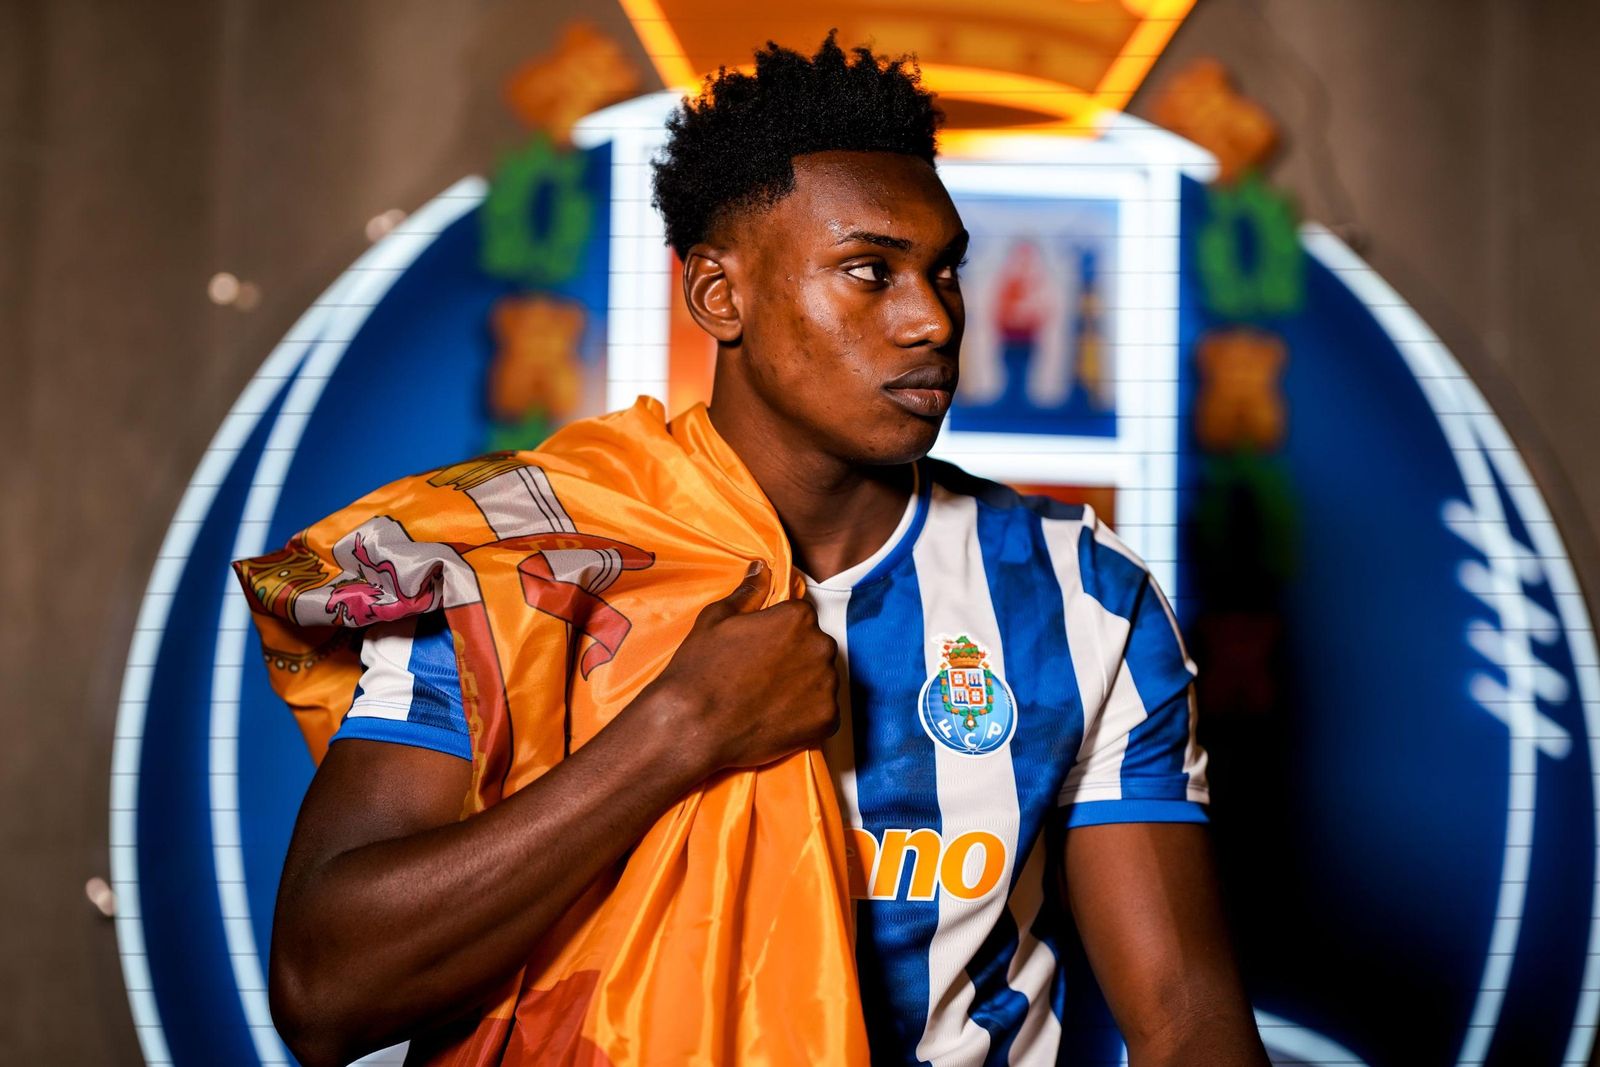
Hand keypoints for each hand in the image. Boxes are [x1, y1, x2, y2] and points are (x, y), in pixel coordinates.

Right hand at [640, 561, 840, 778]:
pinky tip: (775, 719)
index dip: (778, 633)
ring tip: (766, 700)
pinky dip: (805, 718)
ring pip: (820, 681)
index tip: (760, 649)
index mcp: (798, 617)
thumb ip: (748, 592)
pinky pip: (822, 714)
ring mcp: (827, 686)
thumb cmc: (700, 669)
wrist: (692, 727)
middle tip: (760, 677)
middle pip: (814, 648)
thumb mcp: (716, 618)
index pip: (801, 617)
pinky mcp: (827, 721)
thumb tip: (761, 569)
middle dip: (794, 659)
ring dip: (801, 687)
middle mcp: (821, 646)